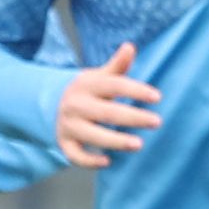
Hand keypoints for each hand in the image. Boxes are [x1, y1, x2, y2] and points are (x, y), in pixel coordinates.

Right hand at [56, 41, 160, 168]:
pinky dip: (89, 161)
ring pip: (93, 135)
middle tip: (157, 121)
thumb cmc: (87, 92)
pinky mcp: (64, 143)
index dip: (135, 89)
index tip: (157, 97)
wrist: (51, 105)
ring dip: (116, 141)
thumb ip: (117, 66)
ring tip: (139, 144)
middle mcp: (76, 105)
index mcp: (87, 85)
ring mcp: (68, 125)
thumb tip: (130, 46)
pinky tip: (107, 162)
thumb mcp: (99, 76)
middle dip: (133, 117)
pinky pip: (75, 155)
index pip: (114, 85)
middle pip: (107, 112)